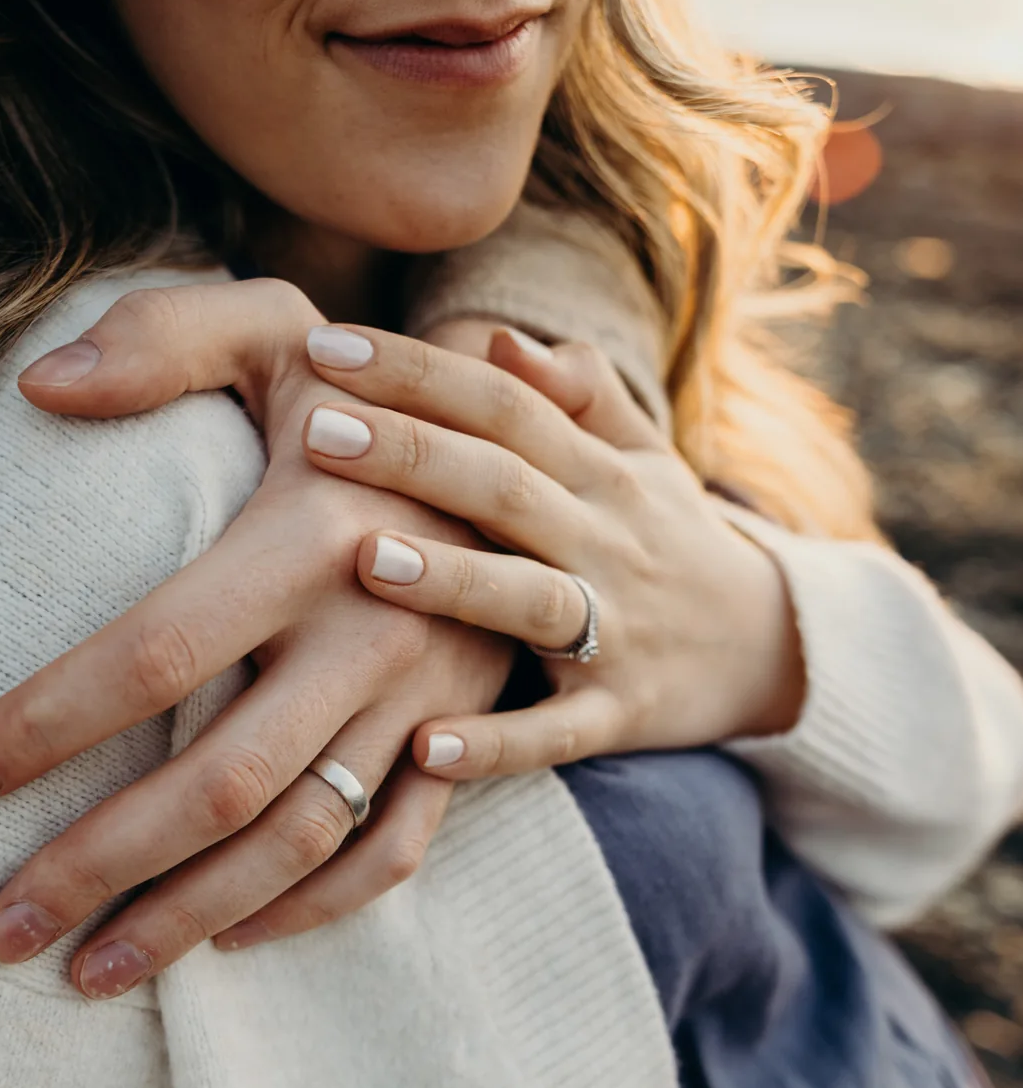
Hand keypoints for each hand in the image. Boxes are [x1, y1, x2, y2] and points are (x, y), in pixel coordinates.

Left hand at [0, 280, 510, 992]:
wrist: (525, 440)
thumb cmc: (364, 388)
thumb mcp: (271, 329)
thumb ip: (158, 339)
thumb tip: (38, 392)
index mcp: (314, 535)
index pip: (153, 651)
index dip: (44, 722)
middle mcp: (376, 631)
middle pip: (221, 780)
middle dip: (98, 863)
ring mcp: (428, 698)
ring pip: (302, 840)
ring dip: (190, 917)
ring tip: (84, 975)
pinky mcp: (462, 735)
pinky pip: (393, 853)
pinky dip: (311, 910)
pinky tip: (225, 939)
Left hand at [299, 322, 806, 778]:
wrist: (772, 648)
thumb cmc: (668, 537)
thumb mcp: (643, 454)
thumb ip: (578, 392)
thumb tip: (498, 340)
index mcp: (602, 472)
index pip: (505, 406)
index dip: (420, 372)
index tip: (326, 346)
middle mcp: (608, 543)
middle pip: (506, 487)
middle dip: (411, 456)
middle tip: (315, 431)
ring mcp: (615, 633)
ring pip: (530, 601)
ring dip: (452, 581)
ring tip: (364, 559)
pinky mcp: (618, 716)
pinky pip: (553, 734)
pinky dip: (493, 744)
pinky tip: (423, 747)